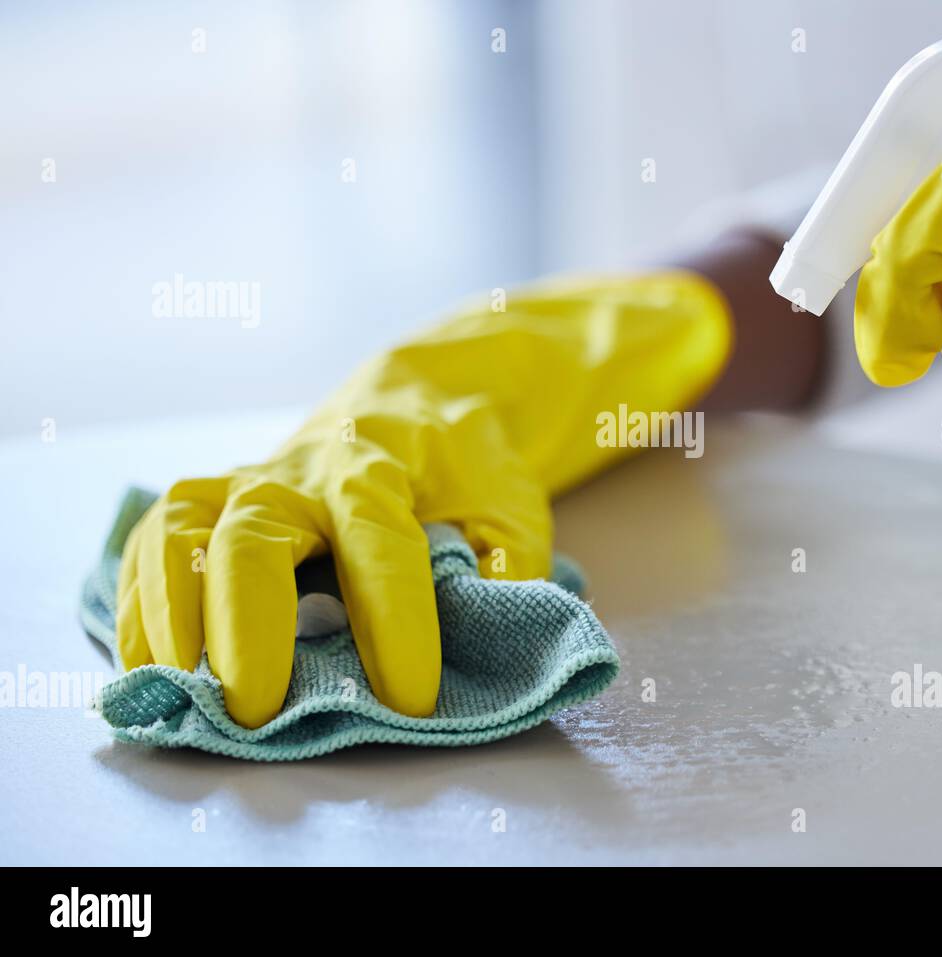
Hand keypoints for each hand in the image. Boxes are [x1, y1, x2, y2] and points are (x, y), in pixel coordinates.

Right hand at [117, 273, 731, 726]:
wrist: (415, 398)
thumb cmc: (464, 461)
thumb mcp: (512, 504)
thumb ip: (506, 566)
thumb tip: (484, 631)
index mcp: (380, 469)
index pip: (381, 545)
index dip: (395, 624)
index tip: (411, 700)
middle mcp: (299, 472)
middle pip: (253, 537)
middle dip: (249, 625)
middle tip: (258, 709)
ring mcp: (245, 481)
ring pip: (181, 530)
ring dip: (169, 610)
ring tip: (177, 686)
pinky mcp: (213, 498)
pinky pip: (154, 540)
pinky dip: (140, 600)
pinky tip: (149, 661)